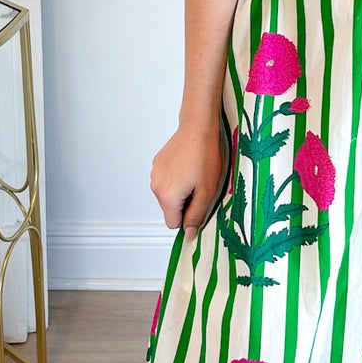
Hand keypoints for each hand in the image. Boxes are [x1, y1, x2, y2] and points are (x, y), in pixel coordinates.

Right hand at [151, 123, 227, 240]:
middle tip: (200, 187)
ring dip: (181, 191)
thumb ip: (196, 216)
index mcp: (167, 197)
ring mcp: (155, 174)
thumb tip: (189, 233)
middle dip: (184, 203)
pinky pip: (166, 181)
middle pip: (170, 209)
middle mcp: (156, 187)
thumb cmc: (204, 158)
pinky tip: (188, 166)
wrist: (198, 129)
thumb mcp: (206, 192)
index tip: (199, 203)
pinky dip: (176, 178)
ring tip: (194, 174)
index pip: (173, 224)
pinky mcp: (157, 164)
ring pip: (168, 195)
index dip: (188, 218)